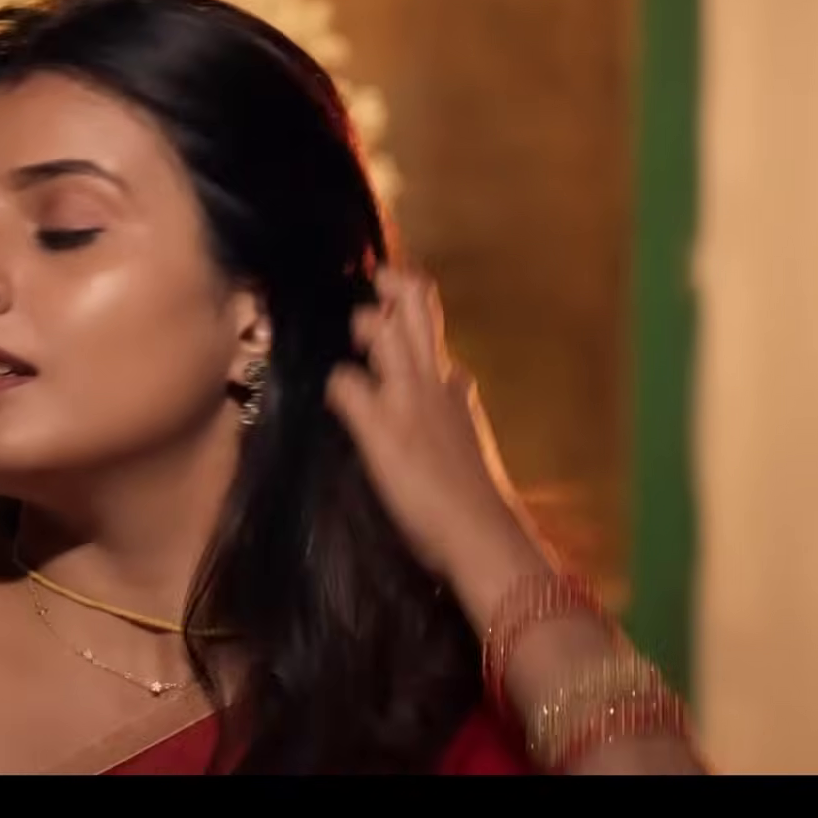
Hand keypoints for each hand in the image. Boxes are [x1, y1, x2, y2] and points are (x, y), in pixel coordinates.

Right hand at [323, 268, 544, 596]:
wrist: (482, 537)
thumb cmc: (424, 490)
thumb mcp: (377, 442)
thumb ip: (353, 398)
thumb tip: (335, 372)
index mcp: (415, 376)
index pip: (385, 322)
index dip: (364, 308)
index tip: (344, 287)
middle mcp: (438, 377)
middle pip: (420, 313)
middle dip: (397, 289)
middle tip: (372, 280)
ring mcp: (456, 401)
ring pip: (432, 344)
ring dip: (408, 327)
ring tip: (379, 329)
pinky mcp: (464, 427)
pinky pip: (441, 380)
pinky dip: (422, 369)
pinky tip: (413, 388)